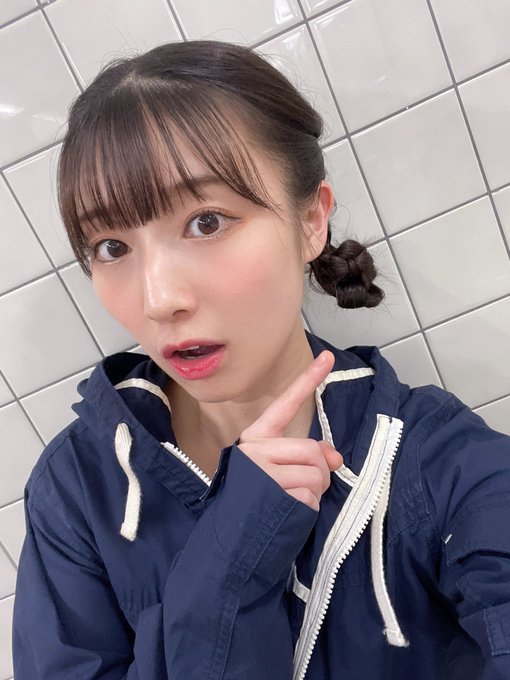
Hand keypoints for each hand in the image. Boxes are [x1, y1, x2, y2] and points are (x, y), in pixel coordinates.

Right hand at [238, 351, 342, 510]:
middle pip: (312, 450)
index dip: (308, 380)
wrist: (228, 540)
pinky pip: (311, 496)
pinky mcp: (272, 495)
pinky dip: (307, 508)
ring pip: (316, 473)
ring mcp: (263, 472)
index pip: (285, 404)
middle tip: (304, 486)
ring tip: (291, 501)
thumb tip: (336, 457)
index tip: (328, 357)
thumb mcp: (275, 470)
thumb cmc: (253, 502)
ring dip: (314, 492)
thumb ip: (304, 456)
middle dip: (319, 472)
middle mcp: (255, 450)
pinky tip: (287, 513)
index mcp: (255, 438)